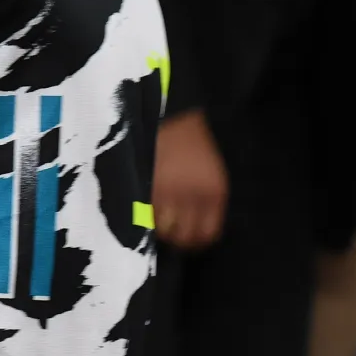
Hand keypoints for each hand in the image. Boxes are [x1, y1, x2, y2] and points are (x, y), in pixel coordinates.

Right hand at [152, 110, 226, 250]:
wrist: (171, 113)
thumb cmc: (192, 144)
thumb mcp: (210, 173)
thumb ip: (205, 202)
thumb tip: (190, 231)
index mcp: (215, 193)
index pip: (207, 235)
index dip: (194, 242)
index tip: (185, 240)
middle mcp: (194, 196)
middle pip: (183, 236)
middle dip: (173, 238)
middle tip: (165, 231)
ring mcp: (169, 191)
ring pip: (161, 228)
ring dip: (155, 227)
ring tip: (151, 218)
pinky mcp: (148, 184)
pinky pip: (144, 212)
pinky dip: (141, 214)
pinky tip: (140, 207)